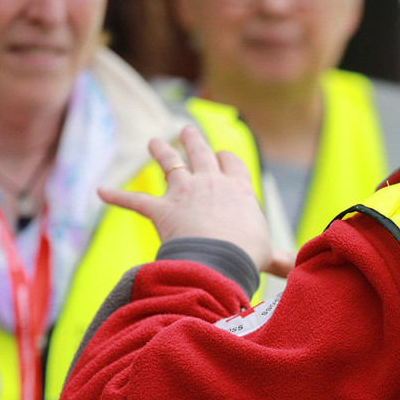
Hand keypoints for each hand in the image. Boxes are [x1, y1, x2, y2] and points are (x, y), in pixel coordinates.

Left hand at [99, 126, 275, 274]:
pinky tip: (100, 192)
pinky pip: (134, 201)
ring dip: (160, 150)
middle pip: (201, 153)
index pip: (233, 165)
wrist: (218, 259)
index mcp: (239, 189)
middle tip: (187, 130)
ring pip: (169, 163)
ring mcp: (183, 193)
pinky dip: (116, 196)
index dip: (228, 161)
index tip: (225, 158)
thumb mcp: (268, 254)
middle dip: (194, 140)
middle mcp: (210, 183)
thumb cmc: (247, 255)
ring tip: (154, 141)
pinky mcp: (160, 210)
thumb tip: (300, 268)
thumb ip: (281, 258)